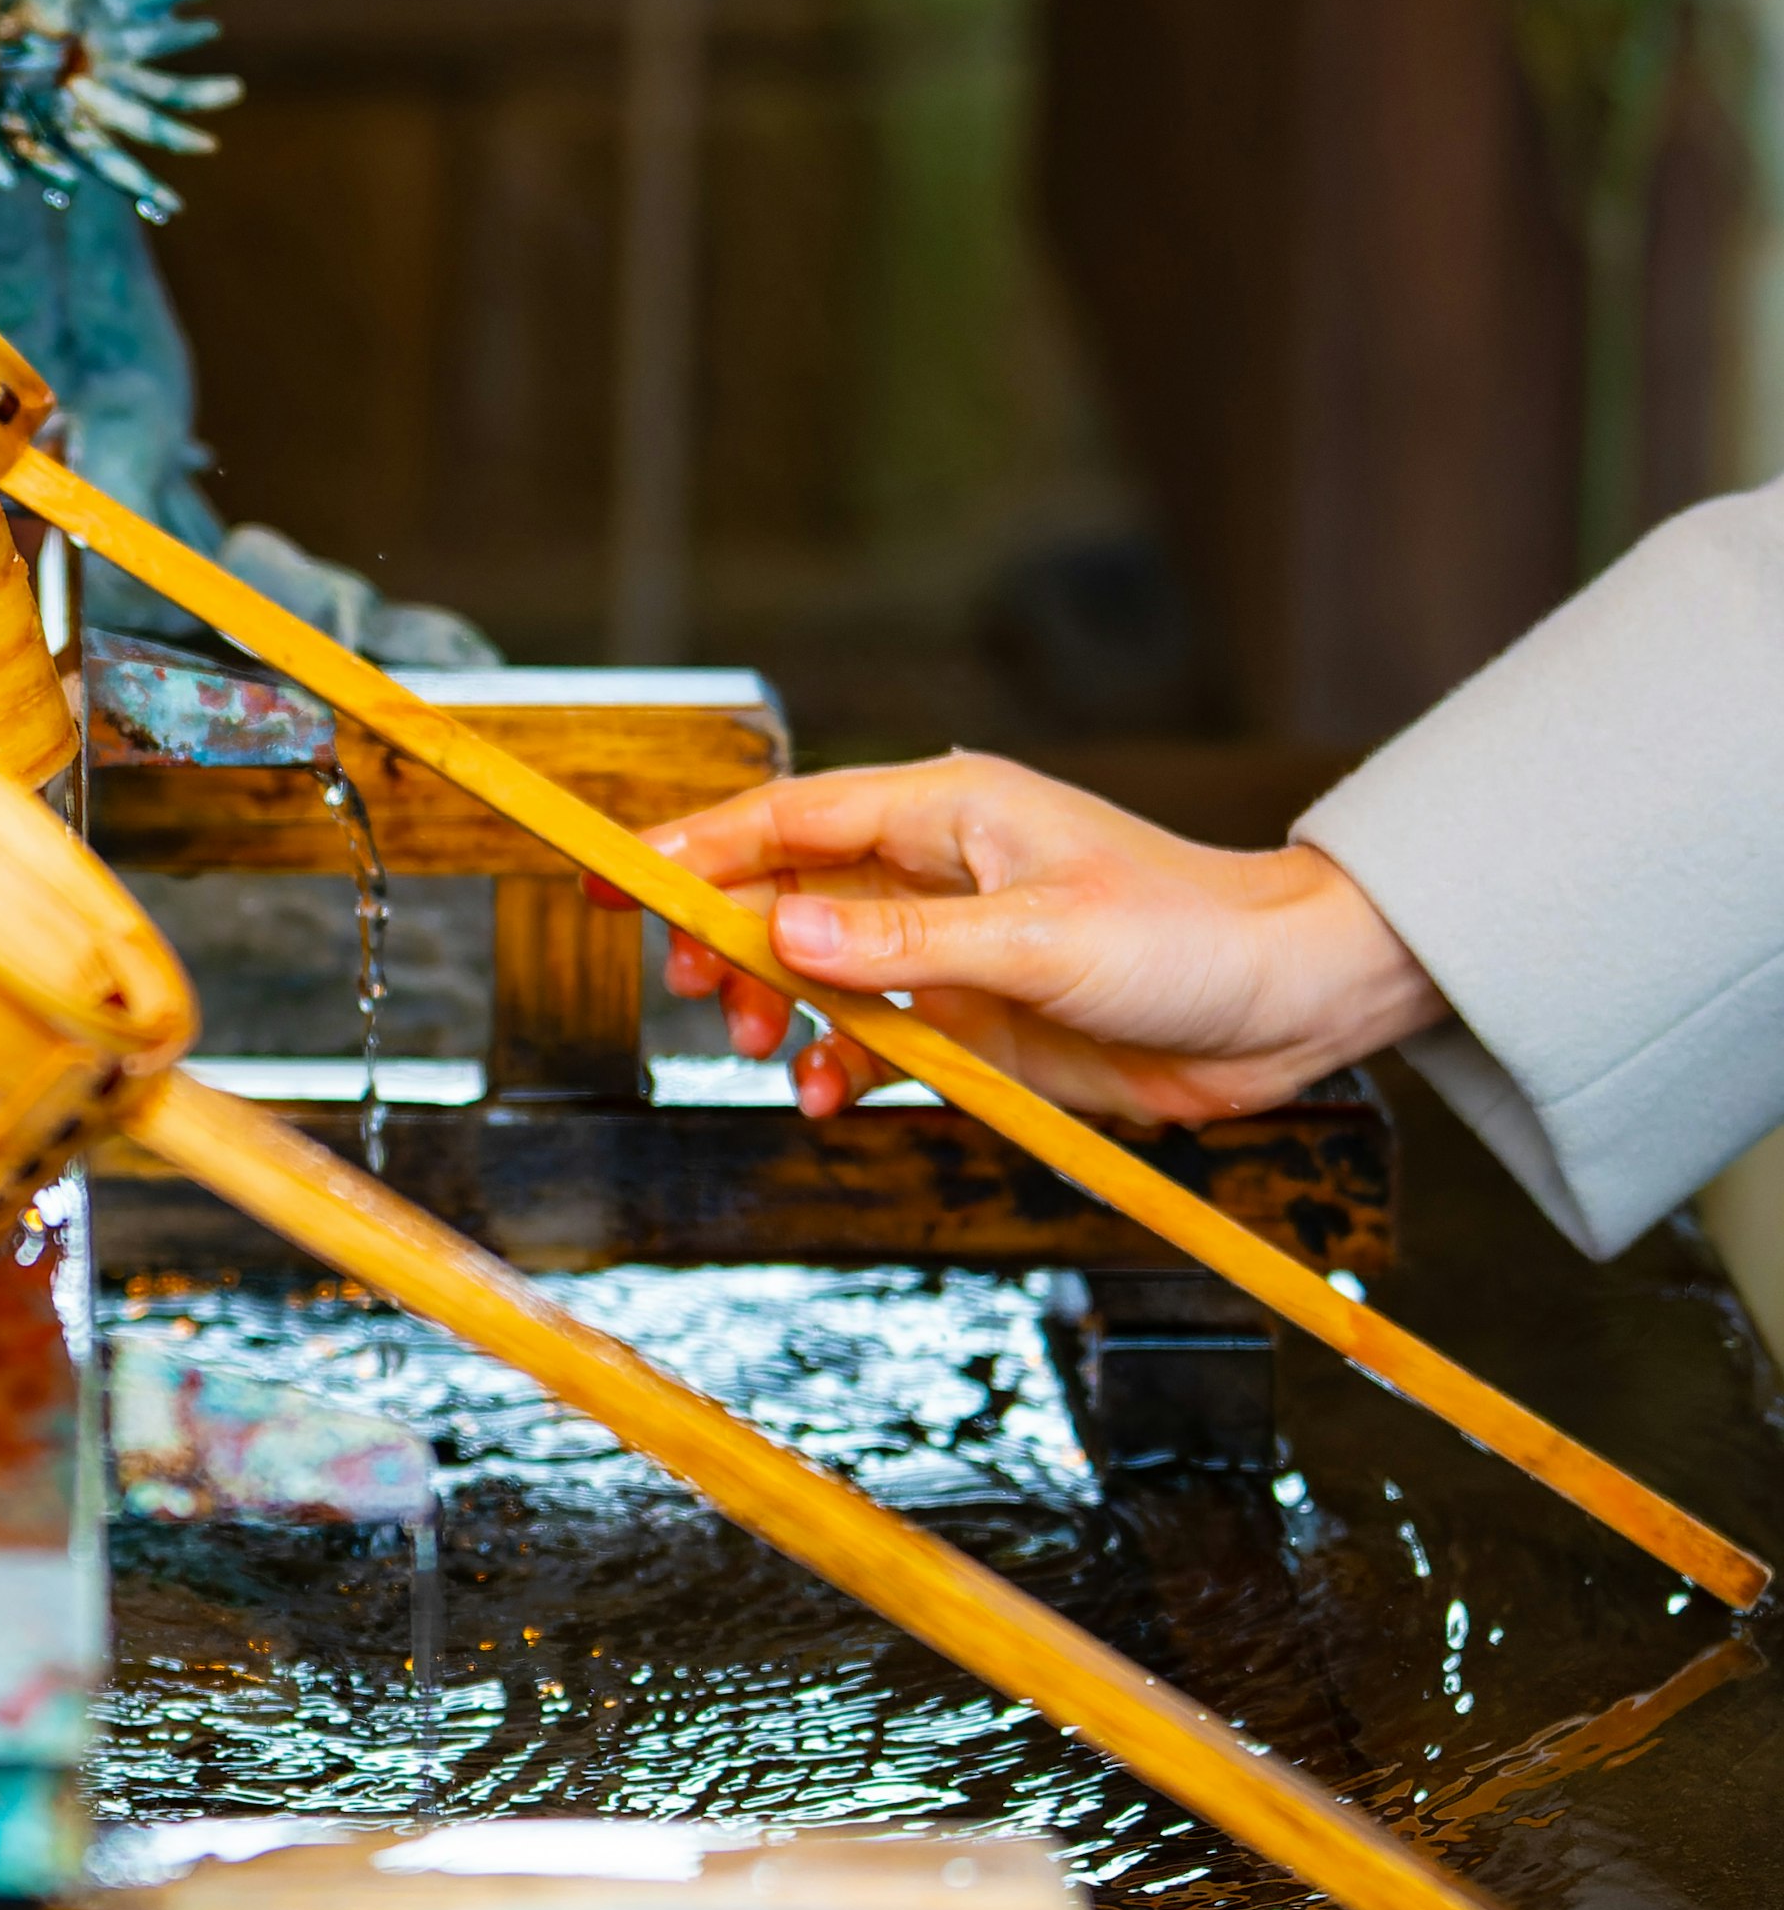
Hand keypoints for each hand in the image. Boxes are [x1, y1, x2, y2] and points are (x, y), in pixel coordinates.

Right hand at [613, 753, 1445, 1129]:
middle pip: (786, 890)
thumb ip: (905, 941)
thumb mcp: (1041, 940)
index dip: (698, 846)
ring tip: (757, 1049)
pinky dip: (835, 1065)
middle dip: (723, 938)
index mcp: (951, 813)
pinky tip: (822, 1095)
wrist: (1290, 1006)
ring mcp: (953, 946)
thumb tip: (781, 929)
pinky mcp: (976, 1016)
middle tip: (688, 991)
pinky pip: (873, 1035)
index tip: (618, 879)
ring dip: (773, 1007)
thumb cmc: (1190, 938)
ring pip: (817, 967)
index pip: (792, 816)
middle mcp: (939, 871)